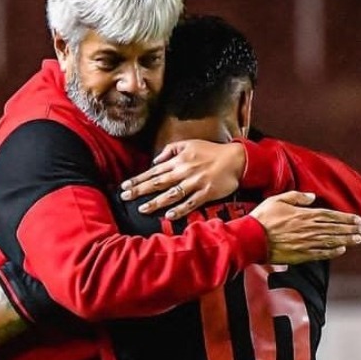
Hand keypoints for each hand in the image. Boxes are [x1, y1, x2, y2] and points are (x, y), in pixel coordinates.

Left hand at [119, 139, 246, 219]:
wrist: (236, 159)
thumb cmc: (211, 151)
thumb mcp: (189, 143)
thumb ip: (170, 150)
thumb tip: (155, 160)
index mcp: (179, 160)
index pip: (154, 171)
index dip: (138, 179)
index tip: (124, 186)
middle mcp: (184, 171)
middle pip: (158, 182)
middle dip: (140, 190)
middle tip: (125, 197)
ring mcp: (195, 183)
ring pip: (172, 194)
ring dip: (156, 202)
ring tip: (142, 208)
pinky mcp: (206, 193)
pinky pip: (191, 203)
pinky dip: (180, 210)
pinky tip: (169, 216)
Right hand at [249, 191, 360, 264]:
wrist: (251, 239)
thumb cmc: (262, 218)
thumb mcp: (278, 199)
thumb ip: (297, 197)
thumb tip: (312, 197)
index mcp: (304, 215)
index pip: (331, 216)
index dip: (346, 218)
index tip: (358, 219)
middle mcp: (308, 229)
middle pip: (335, 229)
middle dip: (351, 229)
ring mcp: (305, 243)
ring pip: (331, 241)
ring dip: (346, 240)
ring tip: (358, 239)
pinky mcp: (299, 255)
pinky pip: (320, 254)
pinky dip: (332, 252)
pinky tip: (341, 250)